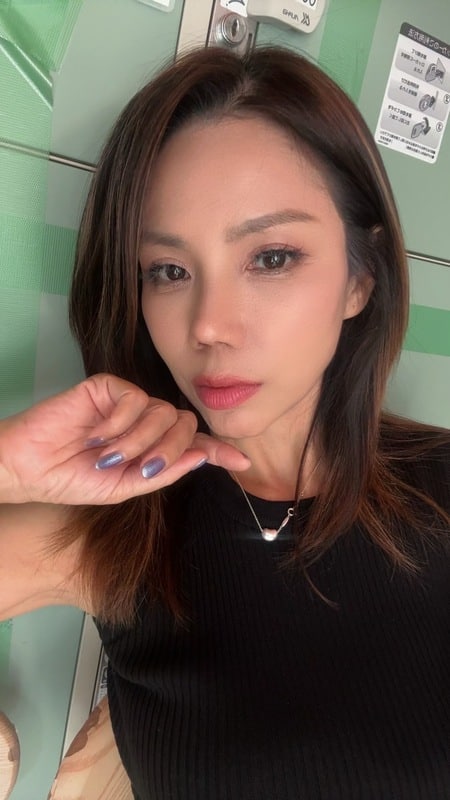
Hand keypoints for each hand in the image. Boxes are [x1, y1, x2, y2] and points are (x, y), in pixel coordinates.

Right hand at [0, 374, 249, 504]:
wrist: (31, 468)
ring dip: (140, 441)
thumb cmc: (72, 478)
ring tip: (108, 455)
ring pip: (163, 412)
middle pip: (185, 425)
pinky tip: (98, 435)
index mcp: (151, 447)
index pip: (192, 444)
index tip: (243, 462)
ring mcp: (128, 403)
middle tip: (143, 468)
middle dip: (171, 450)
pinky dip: (121, 423)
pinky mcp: (108, 386)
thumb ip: (164, 472)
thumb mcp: (124, 486)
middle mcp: (145, 422)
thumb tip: (203, 459)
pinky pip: (135, 399)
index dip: (218, 451)